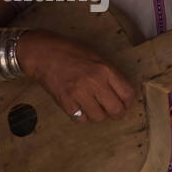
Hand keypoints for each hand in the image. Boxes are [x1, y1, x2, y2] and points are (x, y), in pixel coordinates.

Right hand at [16, 29, 136, 122]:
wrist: (43, 54)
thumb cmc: (69, 52)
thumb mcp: (95, 56)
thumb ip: (109, 74)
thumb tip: (121, 92)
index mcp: (105, 69)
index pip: (127, 94)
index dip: (128, 102)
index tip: (124, 103)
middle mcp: (94, 82)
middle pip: (115, 110)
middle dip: (116, 113)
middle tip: (112, 111)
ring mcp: (79, 94)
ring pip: (98, 117)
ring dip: (98, 114)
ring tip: (93, 107)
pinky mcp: (66, 102)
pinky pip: (80, 119)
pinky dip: (81, 115)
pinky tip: (78, 106)